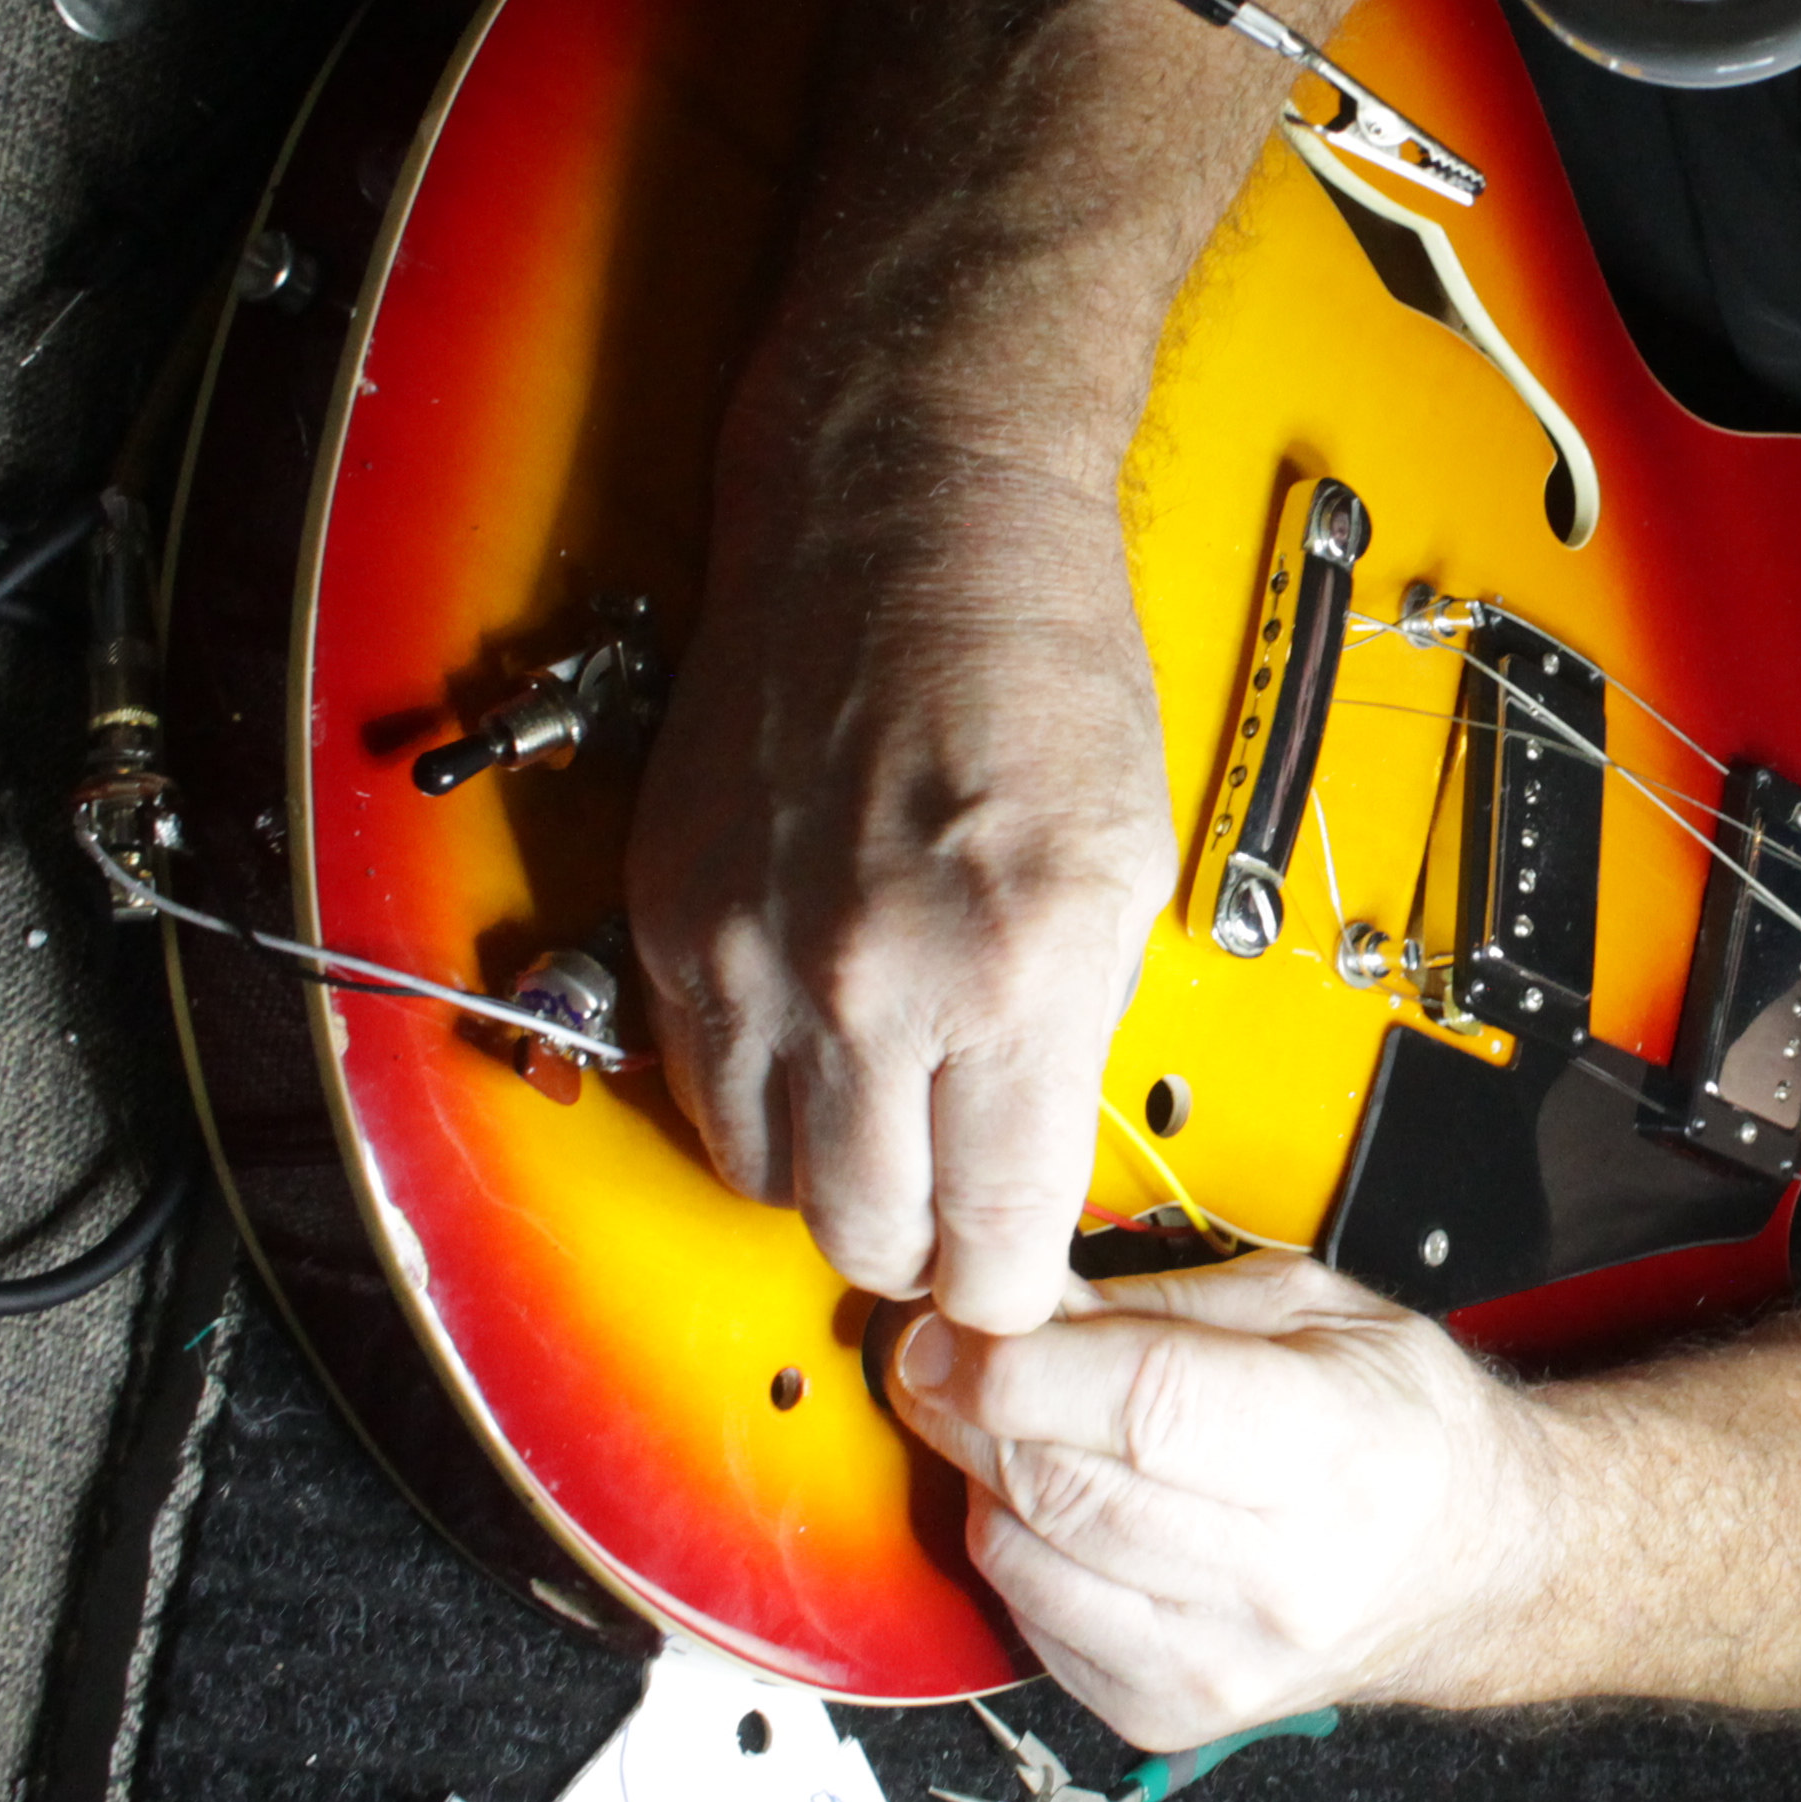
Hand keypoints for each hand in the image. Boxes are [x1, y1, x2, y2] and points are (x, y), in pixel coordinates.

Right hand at [625, 459, 1170, 1335]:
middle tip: (954, 1201)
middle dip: (920, 1245)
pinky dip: (756, 1096)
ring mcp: (753, 951)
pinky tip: (815, 1048)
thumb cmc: (1039, 662)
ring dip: (828, 1175)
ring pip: (766, 1182)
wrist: (906, 523)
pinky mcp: (671, 918)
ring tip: (885, 1117)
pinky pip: (695, 1085)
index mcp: (1016, 971)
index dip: (1010, 1279)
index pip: (994, 1239)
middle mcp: (872, 979)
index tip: (1016, 1271)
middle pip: (866, 1238)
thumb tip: (1032, 1164)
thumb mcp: (1129, 864)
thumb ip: (1074, 1032)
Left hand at [892, 1257, 1567, 1745]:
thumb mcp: (1319, 1309)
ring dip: (980, 1477)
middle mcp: (1282, 1576)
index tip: (957, 1322)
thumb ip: (1163, 1306)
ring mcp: (1221, 1662)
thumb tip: (1023, 1302)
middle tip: (939, 1354)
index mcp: (1336, 1450)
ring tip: (1000, 1420)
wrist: (1475, 1568)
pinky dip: (1013, 1548)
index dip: (1022, 1361)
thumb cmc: (1406, 1429)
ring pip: (1027, 1558)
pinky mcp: (1169, 1713)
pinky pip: (1031, 1622)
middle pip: (1065, 1485)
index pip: (1143, 1407)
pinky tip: (1047, 1499)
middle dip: (970, 1407)